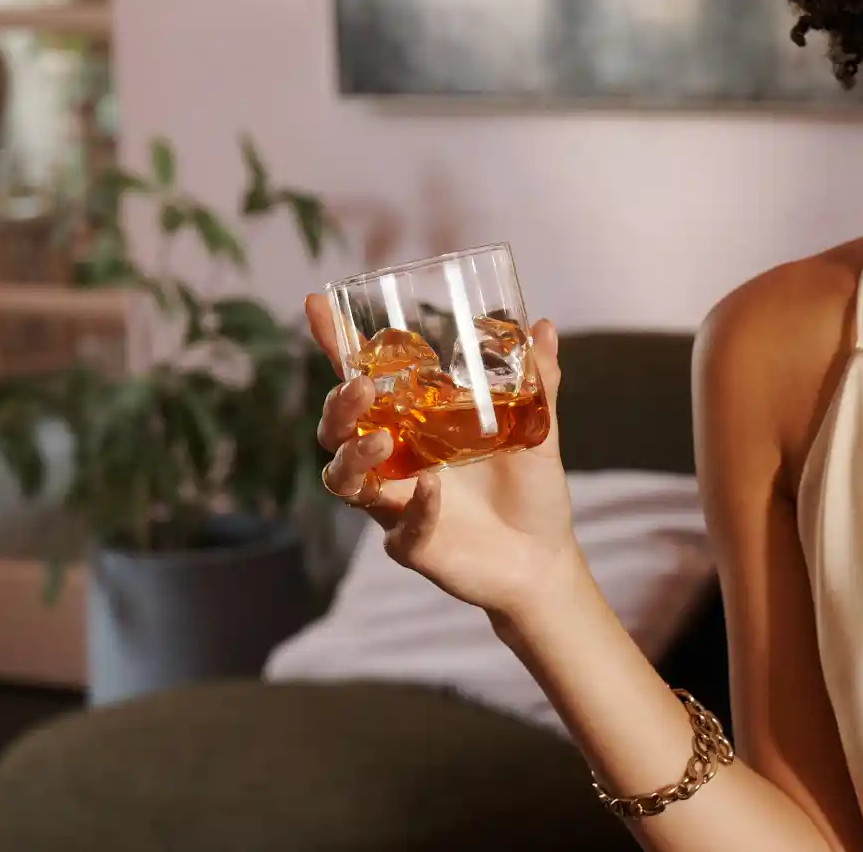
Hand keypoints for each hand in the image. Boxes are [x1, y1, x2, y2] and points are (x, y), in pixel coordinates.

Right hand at [306, 294, 584, 618]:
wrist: (544, 558)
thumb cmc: (530, 490)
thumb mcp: (539, 430)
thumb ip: (539, 382)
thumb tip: (543, 327)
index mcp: (412, 423)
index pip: (363, 379)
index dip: (335, 345)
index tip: (317, 304)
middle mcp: (393, 460)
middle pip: (336, 428)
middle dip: (337, 406)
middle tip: (361, 389)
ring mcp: (395, 503)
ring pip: (344, 478)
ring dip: (354, 455)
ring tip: (381, 442)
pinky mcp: (410, 543)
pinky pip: (398, 528)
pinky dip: (413, 508)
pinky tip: (431, 490)